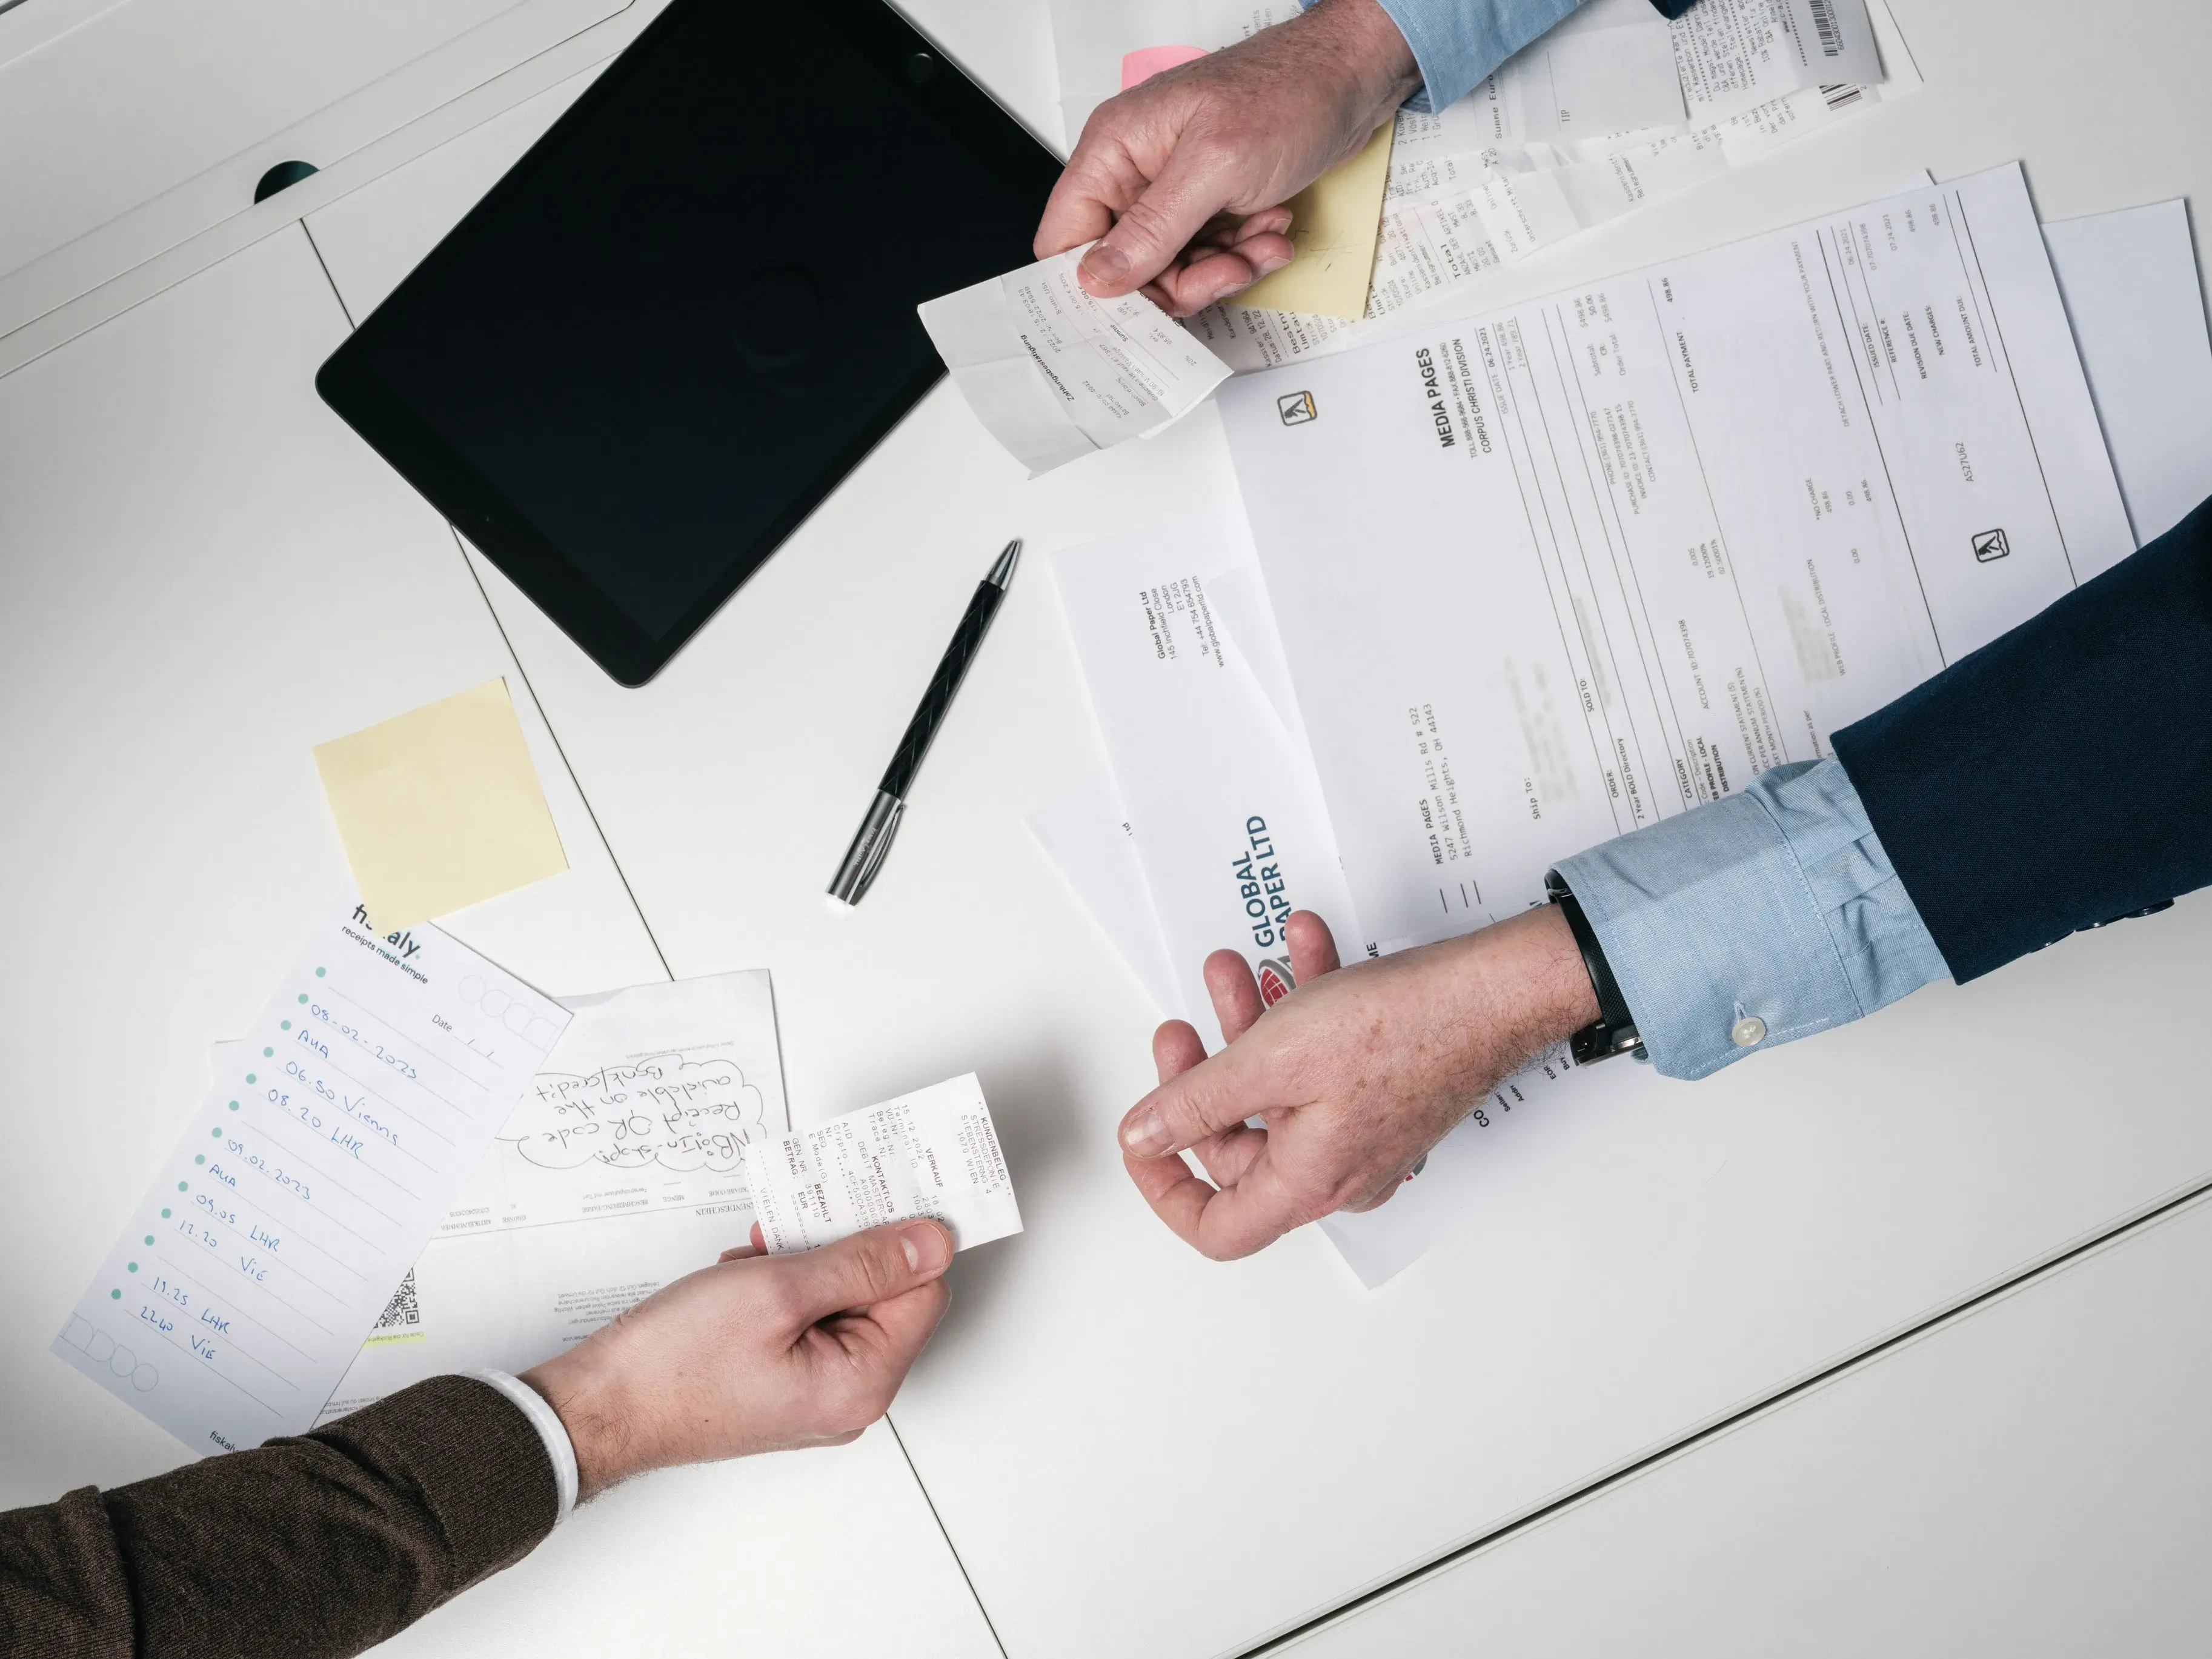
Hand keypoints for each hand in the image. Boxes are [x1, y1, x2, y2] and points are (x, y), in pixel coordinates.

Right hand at [522, 1219, 952, 1498]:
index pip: (923, 1291)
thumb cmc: (674, 1365)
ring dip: (797, 1268)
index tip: (867, 1202)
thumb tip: (931, 1243)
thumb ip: (864, 1262)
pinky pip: (804, 1320)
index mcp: (863, 1383)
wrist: (599, 1409)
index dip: (898, 1241)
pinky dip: (776, 1291)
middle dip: (834, 1253)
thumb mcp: (779, 1291)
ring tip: (748, 1267)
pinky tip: (737, 1285)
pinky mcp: (783, 1383)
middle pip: (882, 1295)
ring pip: (837, 1300)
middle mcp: (848, 1397)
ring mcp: (814, 1392)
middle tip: (784, 1236)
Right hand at [1035, 0, 1418, 315]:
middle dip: (1178, 281)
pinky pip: (1207, 256)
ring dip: (1222, 270)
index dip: (1094, 283)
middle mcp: (1136, 171)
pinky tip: (1270, 231)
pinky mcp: (1209, 204)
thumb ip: (1153, 228)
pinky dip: (1242, 255)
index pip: (1067, 236)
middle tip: (1225, 272)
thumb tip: (1099, 277)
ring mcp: (1174, 190)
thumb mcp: (1214, 165)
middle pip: (1124, 266)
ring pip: (1172, 269)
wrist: (1350, 76)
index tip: (1136, 310)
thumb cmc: (1286, 90)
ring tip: (1261, 244)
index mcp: (1115, 149)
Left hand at [1119, 908, 1597, 1258]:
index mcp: (1306, 1182)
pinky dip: (1303, 1010)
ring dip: (1249, 1027)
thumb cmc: (1403, 1029)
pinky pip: (1324, 1062)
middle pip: (1239, 1140)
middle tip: (1183, 1032)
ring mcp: (1361, 1132)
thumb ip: (1196, 1101)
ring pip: (1279, 1088)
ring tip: (1234, 973)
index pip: (1216, 1226)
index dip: (1167, 1190)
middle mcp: (1336, 1170)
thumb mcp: (1270, 1059)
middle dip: (1203, 1074)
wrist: (1493, 992)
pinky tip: (1300, 953)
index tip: (1144, 1141)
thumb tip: (1143, 1137)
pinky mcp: (1381, 1093)